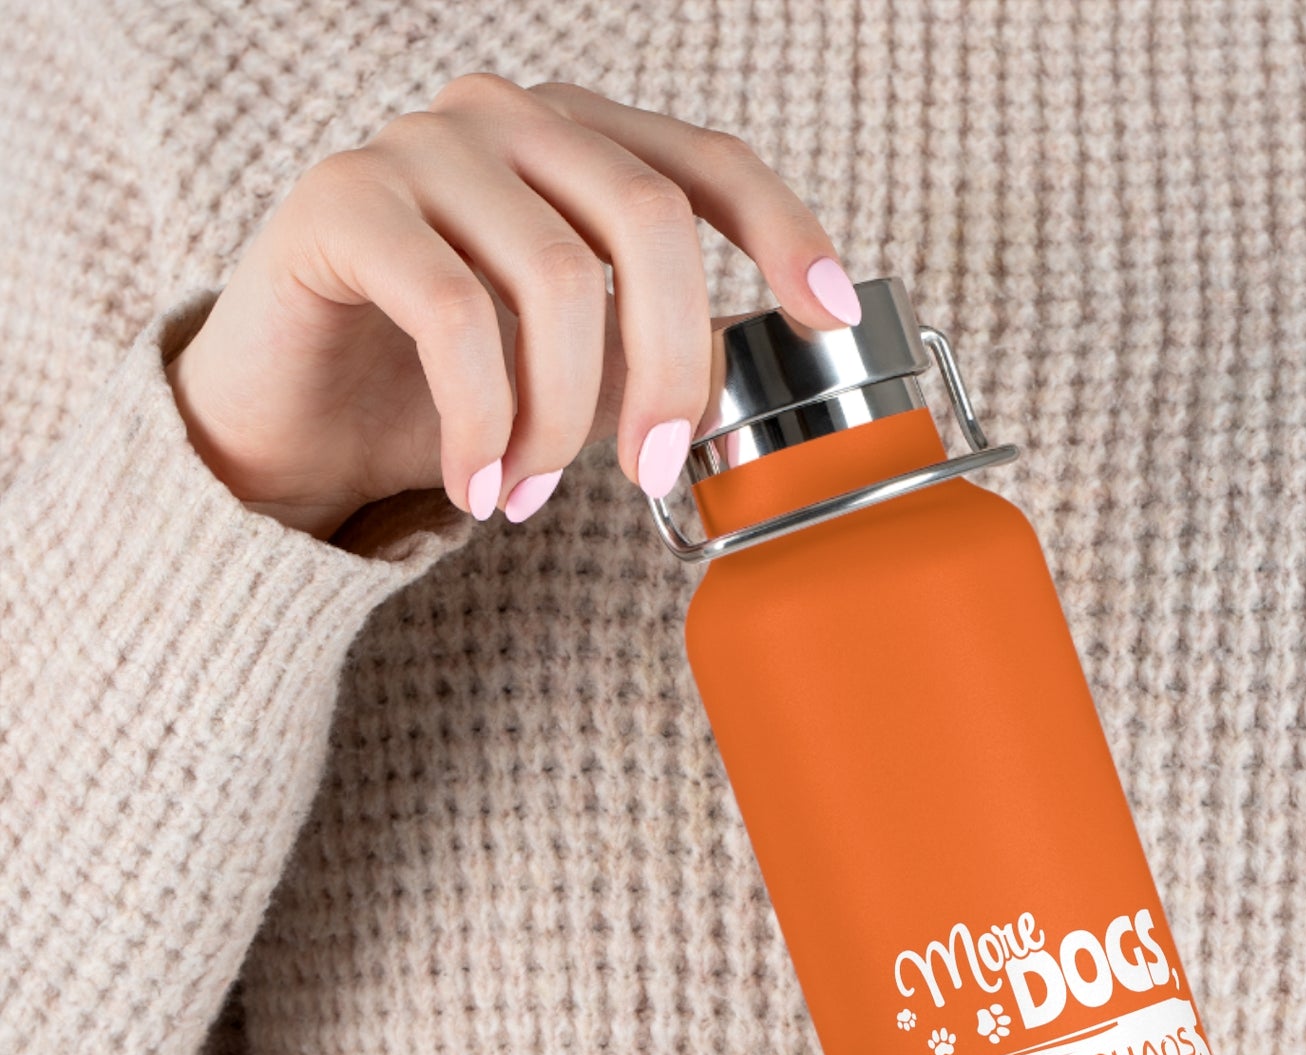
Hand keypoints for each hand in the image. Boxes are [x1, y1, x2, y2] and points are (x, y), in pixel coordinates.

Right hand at [167, 73, 860, 537]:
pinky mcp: (342, 200)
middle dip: (670, 365)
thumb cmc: (444, 391)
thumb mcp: (579, 372)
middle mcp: (506, 118)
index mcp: (578, 143)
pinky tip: (480, 486)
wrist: (290, 423)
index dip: (783, 232)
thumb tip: (756, 375)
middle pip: (648, 219)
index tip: (829, 317)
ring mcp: (421, 145)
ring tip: (531, 497)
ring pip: (556, 279)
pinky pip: (456, 316)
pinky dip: (485, 422)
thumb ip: (655, 349)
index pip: (707, 163)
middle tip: (653, 470)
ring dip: (558, 420)